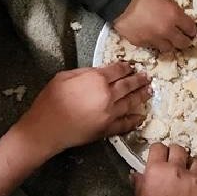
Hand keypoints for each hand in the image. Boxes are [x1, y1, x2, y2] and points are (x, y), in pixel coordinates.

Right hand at [12, 62, 149, 156]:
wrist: (46, 128)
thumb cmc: (50, 101)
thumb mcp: (64, 76)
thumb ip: (84, 72)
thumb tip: (98, 71)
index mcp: (97, 79)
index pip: (117, 70)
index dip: (126, 67)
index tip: (131, 66)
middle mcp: (108, 95)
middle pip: (128, 85)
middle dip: (139, 80)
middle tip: (147, 77)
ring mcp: (110, 113)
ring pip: (131, 102)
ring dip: (142, 96)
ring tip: (150, 91)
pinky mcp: (108, 129)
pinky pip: (126, 123)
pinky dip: (135, 120)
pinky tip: (141, 117)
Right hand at [112, 0, 196, 52]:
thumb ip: (170, 6)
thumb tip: (173, 12)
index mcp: (174, 15)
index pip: (191, 28)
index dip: (192, 30)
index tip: (191, 30)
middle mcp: (167, 30)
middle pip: (183, 43)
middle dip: (185, 41)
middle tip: (183, 38)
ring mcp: (153, 39)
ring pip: (168, 49)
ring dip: (169, 44)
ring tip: (167, 40)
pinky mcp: (141, 43)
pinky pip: (151, 47)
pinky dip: (153, 43)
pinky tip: (151, 37)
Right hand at [134, 144, 196, 195]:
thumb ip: (140, 182)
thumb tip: (138, 174)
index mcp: (156, 170)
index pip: (158, 147)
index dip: (158, 153)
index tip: (159, 159)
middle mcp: (176, 169)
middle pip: (179, 149)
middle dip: (176, 155)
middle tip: (174, 166)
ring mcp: (194, 178)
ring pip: (196, 161)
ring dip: (191, 166)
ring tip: (188, 177)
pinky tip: (195, 190)